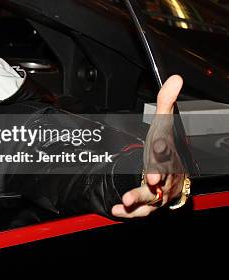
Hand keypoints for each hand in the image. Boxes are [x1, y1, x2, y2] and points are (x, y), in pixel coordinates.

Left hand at [112, 75, 186, 217]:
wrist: (172, 178)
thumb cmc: (164, 149)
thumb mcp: (162, 124)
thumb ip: (165, 102)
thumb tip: (175, 78)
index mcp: (169, 153)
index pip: (168, 148)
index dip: (164, 148)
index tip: (159, 146)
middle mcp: (167, 174)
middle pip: (164, 174)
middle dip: (157, 175)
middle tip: (150, 178)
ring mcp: (160, 191)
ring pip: (154, 196)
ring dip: (140, 198)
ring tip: (125, 200)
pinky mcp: (151, 203)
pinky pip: (143, 211)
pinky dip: (131, 213)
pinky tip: (116, 210)